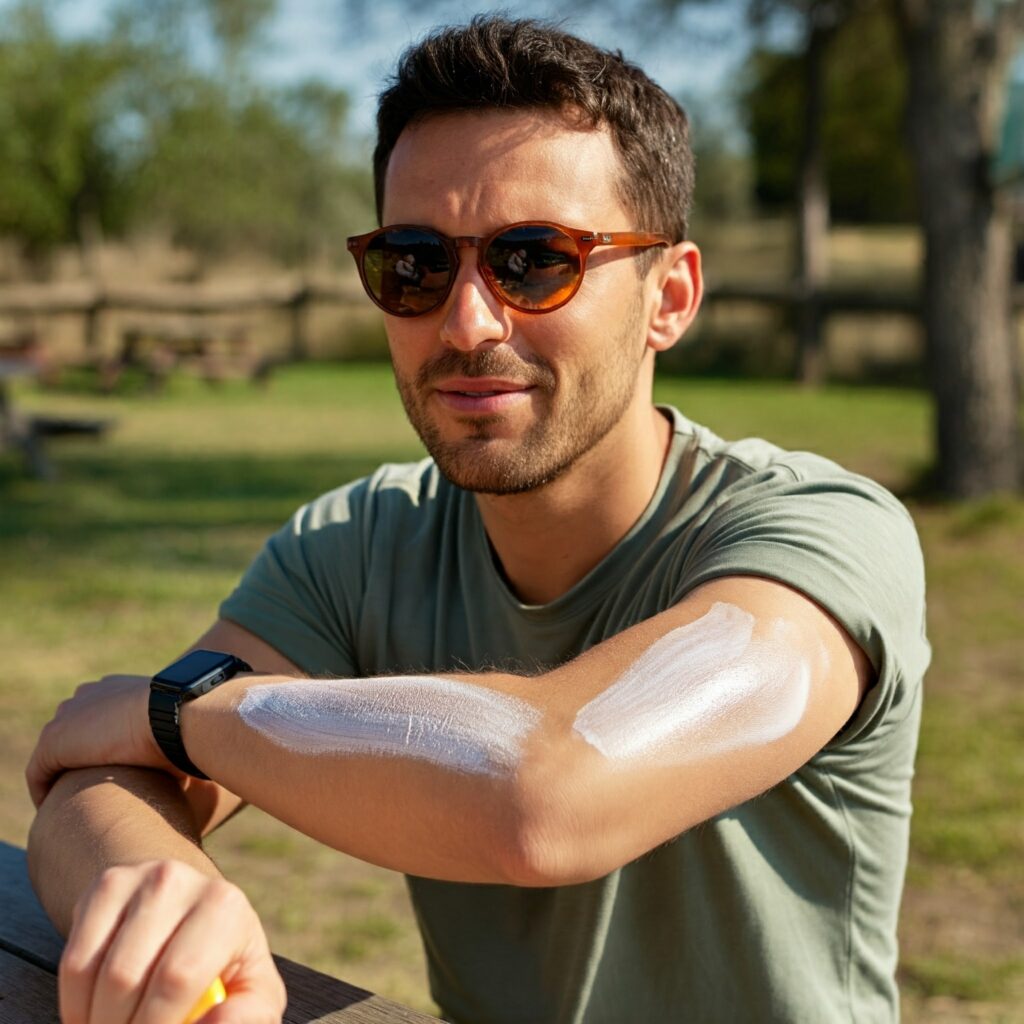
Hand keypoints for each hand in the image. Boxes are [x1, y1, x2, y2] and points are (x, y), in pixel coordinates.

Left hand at [26, 675, 173, 808]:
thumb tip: (184, 764)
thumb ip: (168, 739)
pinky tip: (57, 811)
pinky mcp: (54, 742)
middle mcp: (89, 695)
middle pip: (73, 730)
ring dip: (63, 776)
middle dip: (80, 757)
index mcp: (117, 688)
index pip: (99, 715)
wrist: (175, 715)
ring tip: (74, 804)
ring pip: (55, 752)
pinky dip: (44, 792)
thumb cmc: (186, 725)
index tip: (112, 769)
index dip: (102, 742)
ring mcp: (68, 716)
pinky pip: (39, 773)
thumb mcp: (176, 728)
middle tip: (92, 789)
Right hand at [59, 859, 285, 1023]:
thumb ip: (249, 1015)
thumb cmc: (225, 959)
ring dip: (95, 1020)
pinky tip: (95, 1014)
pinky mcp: (105, 887)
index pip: (176, 979)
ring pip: (93, 971)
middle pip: (125, 977)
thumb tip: (216, 1023)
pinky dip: (75, 1004)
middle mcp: (179, 882)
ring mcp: (137, 879)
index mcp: (224, 907)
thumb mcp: (254, 987)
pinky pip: (73, 960)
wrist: (192, 903)